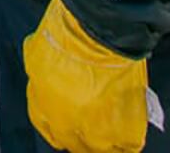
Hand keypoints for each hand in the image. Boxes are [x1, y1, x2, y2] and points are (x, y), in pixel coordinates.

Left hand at [23, 0, 150, 152]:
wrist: (99, 29)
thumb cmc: (68, 32)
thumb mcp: (38, 53)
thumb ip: (42, 76)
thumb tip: (47, 77)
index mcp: (45, 108)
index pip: (50, 132)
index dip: (62, 124)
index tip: (72, 119)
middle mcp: (68, 126)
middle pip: (76, 145)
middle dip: (84, 133)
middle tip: (96, 117)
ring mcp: (97, 132)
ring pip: (103, 150)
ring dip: (108, 138)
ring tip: (116, 123)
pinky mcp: (125, 131)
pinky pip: (129, 146)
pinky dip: (131, 136)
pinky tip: (131, 122)